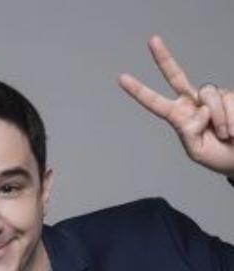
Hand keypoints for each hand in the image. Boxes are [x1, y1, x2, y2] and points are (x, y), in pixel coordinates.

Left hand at [118, 35, 233, 175]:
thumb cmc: (218, 156)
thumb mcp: (197, 150)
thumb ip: (191, 130)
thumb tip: (200, 109)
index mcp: (179, 116)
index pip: (156, 102)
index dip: (140, 91)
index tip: (122, 78)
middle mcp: (193, 102)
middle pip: (176, 76)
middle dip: (163, 58)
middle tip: (151, 40)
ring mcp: (212, 97)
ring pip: (210, 96)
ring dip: (219, 120)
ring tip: (225, 135)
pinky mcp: (231, 95)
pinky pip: (228, 101)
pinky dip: (231, 119)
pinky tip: (232, 130)